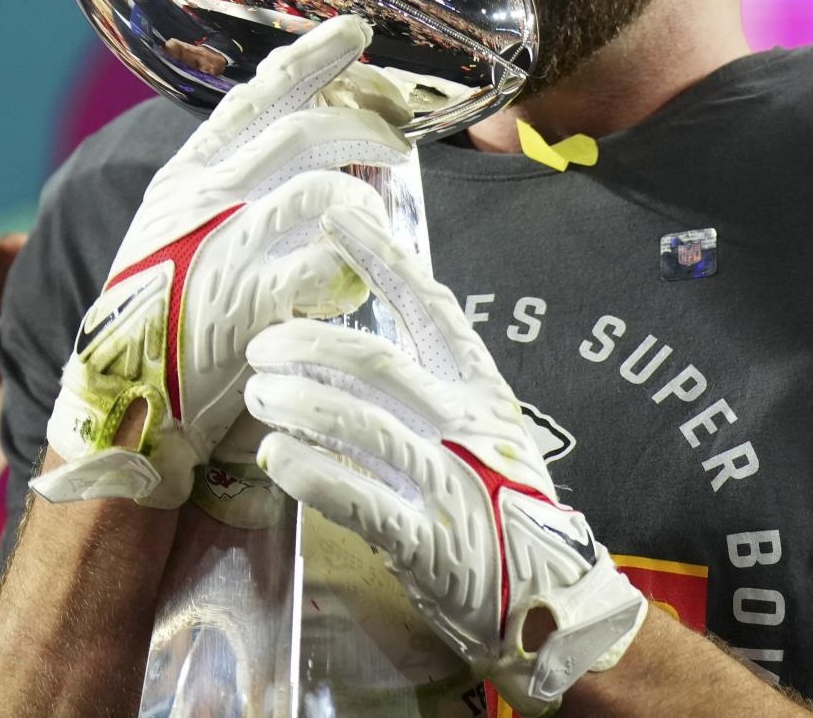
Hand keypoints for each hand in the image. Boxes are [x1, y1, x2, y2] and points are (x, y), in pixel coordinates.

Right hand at [34, 14, 417, 508]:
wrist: (125, 409)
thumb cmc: (166, 316)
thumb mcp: (180, 228)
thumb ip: (232, 181)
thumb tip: (308, 134)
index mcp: (187, 176)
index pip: (255, 95)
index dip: (309, 58)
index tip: (355, 30)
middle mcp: (202, 202)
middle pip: (304, 133)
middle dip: (365, 127)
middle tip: (399, 139)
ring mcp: (222, 251)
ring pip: (321, 192)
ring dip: (366, 199)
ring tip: (379, 216)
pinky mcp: (245, 307)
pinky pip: (322, 268)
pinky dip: (351, 268)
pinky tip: (356, 279)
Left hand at [243, 212, 647, 716]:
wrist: (552, 600)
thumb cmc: (502, 505)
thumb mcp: (483, 432)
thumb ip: (429, 390)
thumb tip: (350, 344)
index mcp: (481, 390)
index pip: (431, 306)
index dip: (383, 256)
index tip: (338, 211)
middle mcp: (468, 427)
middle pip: (377, 364)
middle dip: (309, 345)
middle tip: (261, 342)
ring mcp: (451, 483)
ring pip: (361, 427)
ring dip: (298, 405)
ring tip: (259, 394)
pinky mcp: (429, 543)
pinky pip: (361, 499)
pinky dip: (313, 474)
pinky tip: (278, 459)